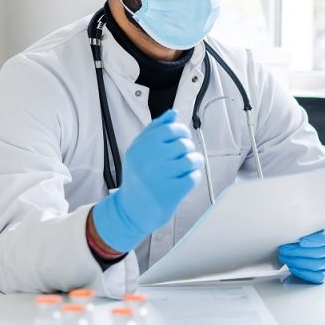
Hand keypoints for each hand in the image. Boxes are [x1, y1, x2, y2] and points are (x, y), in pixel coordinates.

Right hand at [92, 110, 203, 252]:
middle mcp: (149, 160)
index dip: (182, 132)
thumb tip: (173, 113)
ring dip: (194, 163)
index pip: (170, 129)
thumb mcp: (138, 151)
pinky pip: (193, 177)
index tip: (182, 138)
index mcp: (140, 148)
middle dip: (188, 149)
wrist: (129, 210)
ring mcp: (160, 177)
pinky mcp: (171, 192)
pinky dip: (193, 177)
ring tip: (187, 168)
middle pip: (184, 144)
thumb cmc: (137, 178)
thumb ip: (155, 130)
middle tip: (182, 157)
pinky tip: (185, 180)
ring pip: (192, 160)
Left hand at [279, 229, 324, 283]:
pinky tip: (292, 267)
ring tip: (285, 257)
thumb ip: (304, 225)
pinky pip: (317, 277)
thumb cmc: (311, 232)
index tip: (301, 241)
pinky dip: (303, 273)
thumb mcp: (310, 224)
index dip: (315, 241)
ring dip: (298, 262)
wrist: (318, 243)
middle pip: (321, 253)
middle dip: (299, 252)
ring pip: (318, 265)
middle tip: (284, 249)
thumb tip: (288, 228)